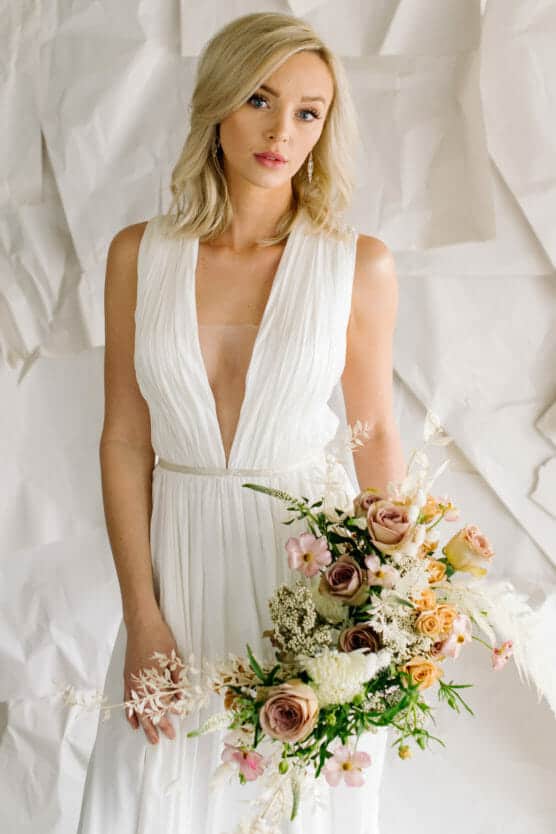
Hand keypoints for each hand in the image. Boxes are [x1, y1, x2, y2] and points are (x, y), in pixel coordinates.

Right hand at [123, 613, 182, 743]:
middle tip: (164, 739)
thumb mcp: (173, 658)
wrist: (142, 624)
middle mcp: (140, 684)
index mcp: (153, 680)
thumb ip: (176, 679)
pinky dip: (130, 712)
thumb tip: (180, 697)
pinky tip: (133, 723)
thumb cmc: (159, 638)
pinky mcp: (127, 677)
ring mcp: (132, 681)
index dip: (168, 717)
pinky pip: (127, 699)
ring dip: (144, 724)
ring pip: (137, 709)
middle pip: (148, 711)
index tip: (175, 727)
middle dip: (157, 726)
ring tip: (150, 738)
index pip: (161, 705)